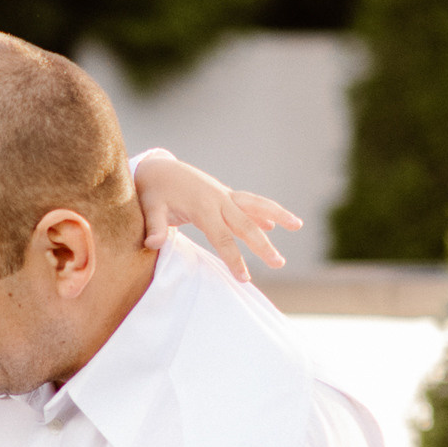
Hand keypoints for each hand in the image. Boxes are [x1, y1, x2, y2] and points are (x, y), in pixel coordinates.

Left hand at [130, 147, 301, 280]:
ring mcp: (223, 195)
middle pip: (246, 224)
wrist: (157, 169)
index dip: (234, 258)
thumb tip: (153, 244)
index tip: (244, 278)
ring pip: (256, 205)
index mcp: (202, 206)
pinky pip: (249, 203)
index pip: (222, 237)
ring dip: (278, 215)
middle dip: (263, 245)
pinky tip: (275, 225)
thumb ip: (155, 226)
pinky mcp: (224, 194)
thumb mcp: (149, 207)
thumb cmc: (152, 191)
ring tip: (298, 225)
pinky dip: (263, 212)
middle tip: (279, 263)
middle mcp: (218, 199)